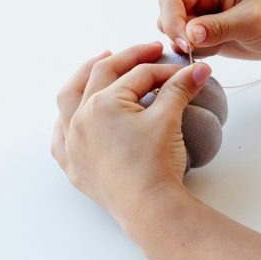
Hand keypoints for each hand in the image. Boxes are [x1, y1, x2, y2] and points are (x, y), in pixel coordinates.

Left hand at [51, 41, 210, 226]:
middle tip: (148, 52)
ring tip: (98, 62)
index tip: (186, 72)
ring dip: (84, 77)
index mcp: (103, 103)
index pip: (139, 75)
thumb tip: (200, 69)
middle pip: (101, 75)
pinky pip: (60, 136)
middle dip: (126, 59)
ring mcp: (72, 142)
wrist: (148, 207)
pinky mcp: (73, 165)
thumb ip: (181, 88)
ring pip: (69, 99)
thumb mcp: (169, 118)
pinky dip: (66, 120)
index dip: (166, 70)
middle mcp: (80, 118)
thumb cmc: (156, 163)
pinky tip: (73, 116)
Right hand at [157, 0, 260, 60]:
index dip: (173, 22)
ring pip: (170, 27)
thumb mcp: (251, 23)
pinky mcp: (198, 23)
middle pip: (165, 11)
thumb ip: (219, 28)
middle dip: (179, 33)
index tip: (186, 45)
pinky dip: (194, 49)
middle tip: (202, 49)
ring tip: (217, 45)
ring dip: (187, 42)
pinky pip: (181, 38)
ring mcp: (196, 6)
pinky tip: (217, 47)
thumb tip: (189, 34)